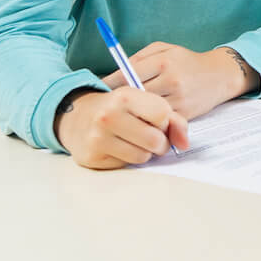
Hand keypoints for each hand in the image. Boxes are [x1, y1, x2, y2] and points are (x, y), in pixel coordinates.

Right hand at [55, 88, 188, 169]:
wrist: (76, 116)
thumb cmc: (118, 108)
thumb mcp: (142, 101)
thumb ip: (171, 117)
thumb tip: (184, 143)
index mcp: (125, 96)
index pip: (162, 115)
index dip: (166, 121)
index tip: (159, 121)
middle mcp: (109, 116)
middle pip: (155, 140)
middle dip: (160, 142)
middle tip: (153, 137)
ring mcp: (98, 138)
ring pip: (143, 156)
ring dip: (145, 152)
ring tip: (136, 141)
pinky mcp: (92, 157)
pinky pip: (125, 165)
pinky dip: (128, 158)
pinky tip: (120, 147)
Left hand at [101, 42, 255, 119]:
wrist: (221, 75)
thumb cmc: (188, 61)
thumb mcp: (166, 49)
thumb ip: (140, 58)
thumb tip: (115, 73)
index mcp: (164, 61)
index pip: (128, 74)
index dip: (110, 83)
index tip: (98, 88)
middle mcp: (171, 80)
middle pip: (133, 94)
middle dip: (117, 100)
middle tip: (104, 104)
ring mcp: (178, 98)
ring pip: (144, 110)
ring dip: (131, 112)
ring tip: (119, 113)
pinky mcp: (184, 113)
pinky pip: (158, 120)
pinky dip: (147, 120)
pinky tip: (140, 118)